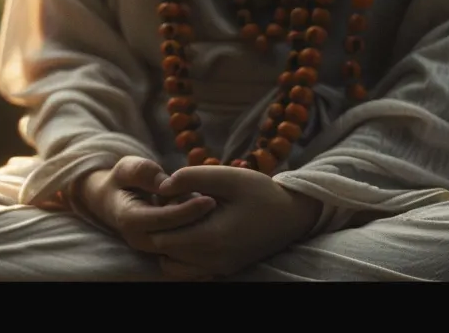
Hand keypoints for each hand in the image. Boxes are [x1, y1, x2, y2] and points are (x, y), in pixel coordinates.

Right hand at [77, 156, 216, 252]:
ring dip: (200, 230)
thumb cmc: (122, 180)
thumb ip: (145, 173)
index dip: (188, 210)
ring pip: (182, 247)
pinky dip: (199, 238)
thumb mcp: (129, 168)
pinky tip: (213, 221)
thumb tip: (166, 184)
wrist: (110, 199)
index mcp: (129, 219)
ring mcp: (149, 248)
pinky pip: (183, 250)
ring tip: (215, 209)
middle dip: (199, 223)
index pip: (164, 219)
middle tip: (219, 204)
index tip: (211, 199)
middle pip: (176, 238)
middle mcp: (138, 239)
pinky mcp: (160, 250)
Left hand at [146, 165, 322, 279]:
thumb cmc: (260, 192)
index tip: (167, 197)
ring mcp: (218, 269)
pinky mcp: (223, 270)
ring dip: (168, 245)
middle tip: (171, 206)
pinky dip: (181, 257)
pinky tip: (191, 233)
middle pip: (163, 252)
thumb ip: (191, 177)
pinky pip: (189, 272)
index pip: (161, 238)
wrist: (292, 216)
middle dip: (159, 230)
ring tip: (181, 221)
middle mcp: (212, 260)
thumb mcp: (227, 176)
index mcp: (212, 237)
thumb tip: (161, 186)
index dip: (156, 217)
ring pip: (172, 267)